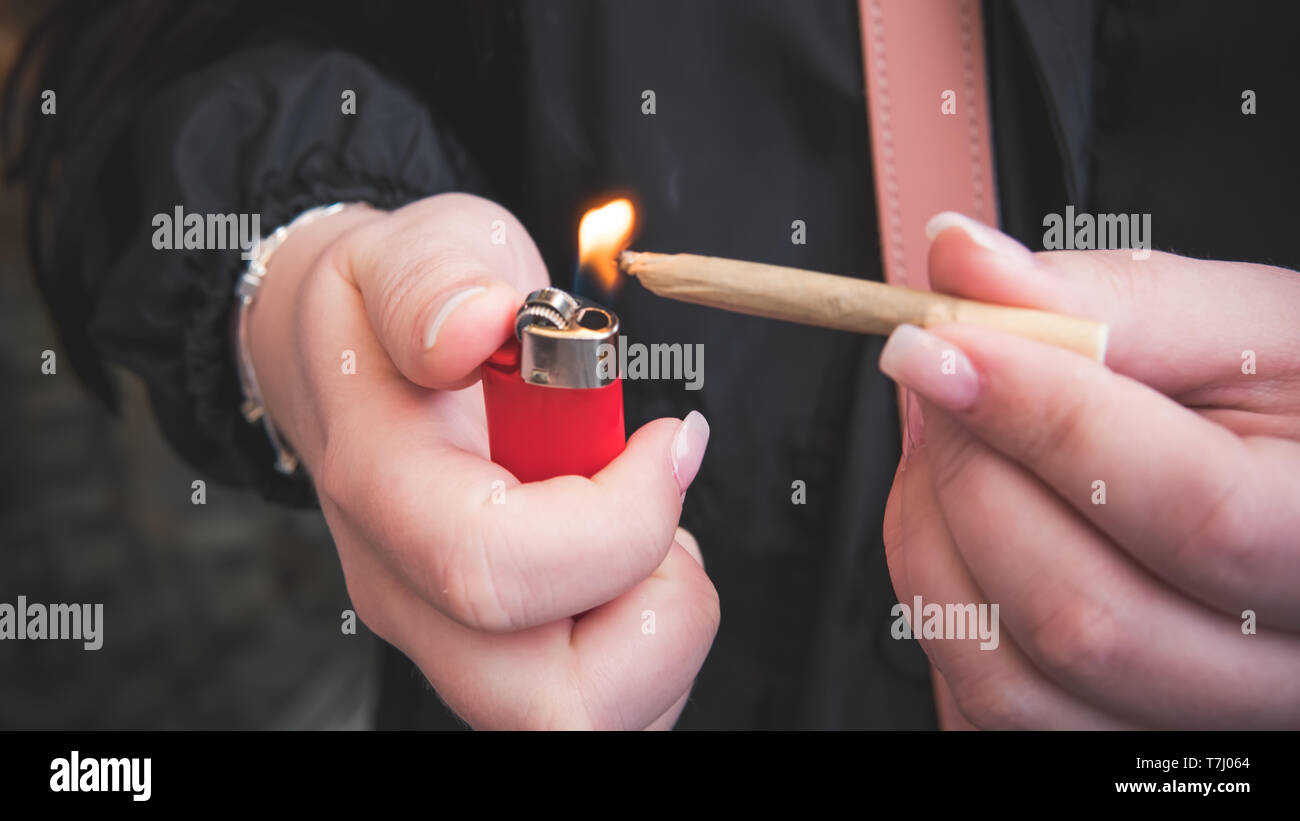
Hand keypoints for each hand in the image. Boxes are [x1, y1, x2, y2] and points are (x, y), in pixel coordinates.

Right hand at [246, 193, 718, 728]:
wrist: (351, 357)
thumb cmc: (392, 305)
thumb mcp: (418, 248)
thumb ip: (437, 282)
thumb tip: (476, 329)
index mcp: (382, 491)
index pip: (496, 568)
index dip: (620, 518)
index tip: (665, 440)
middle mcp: (408, 593)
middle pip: (544, 703)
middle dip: (655, 606)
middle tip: (662, 511)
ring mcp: (451, 639)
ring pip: (588, 722)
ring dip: (663, 630)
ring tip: (645, 530)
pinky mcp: (500, 657)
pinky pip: (610, 708)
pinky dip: (656, 648)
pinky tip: (632, 562)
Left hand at [881, 213, 1299, 728]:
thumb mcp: (1256, 330)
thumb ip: (1115, 300)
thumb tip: (965, 266)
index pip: (1195, 513)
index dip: (1045, 421)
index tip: (941, 342)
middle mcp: (1282, 669)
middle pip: (1085, 614)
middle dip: (972, 473)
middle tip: (942, 374)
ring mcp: (1192, 720)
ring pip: (1015, 681)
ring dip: (934, 538)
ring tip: (949, 437)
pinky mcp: (1109, 735)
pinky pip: (988, 704)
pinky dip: (937, 597)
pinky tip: (957, 514)